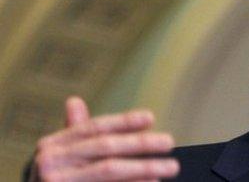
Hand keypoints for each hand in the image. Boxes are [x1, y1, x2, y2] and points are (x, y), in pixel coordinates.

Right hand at [30, 96, 178, 180]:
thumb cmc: (54, 180)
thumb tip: (74, 101)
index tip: (150, 118)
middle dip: (141, 144)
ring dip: (143, 168)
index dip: (123, 122)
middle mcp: (52, 162)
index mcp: (52, 146)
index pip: (94, 128)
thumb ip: (74, 133)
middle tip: (169, 142)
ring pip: (109, 170)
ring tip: (168, 167)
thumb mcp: (59, 156)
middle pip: (106, 147)